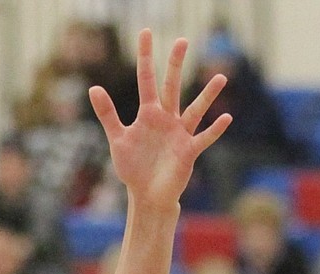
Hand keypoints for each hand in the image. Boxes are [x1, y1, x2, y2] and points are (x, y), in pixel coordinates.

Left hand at [91, 29, 230, 212]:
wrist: (146, 194)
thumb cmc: (133, 167)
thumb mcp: (118, 139)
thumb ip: (108, 114)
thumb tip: (93, 88)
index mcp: (149, 114)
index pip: (147, 80)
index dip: (145, 58)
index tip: (145, 33)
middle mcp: (167, 118)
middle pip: (171, 87)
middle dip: (175, 66)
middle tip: (181, 41)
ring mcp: (179, 134)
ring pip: (194, 110)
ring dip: (207, 96)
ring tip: (220, 78)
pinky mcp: (188, 152)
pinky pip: (203, 138)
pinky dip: (214, 130)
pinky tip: (226, 118)